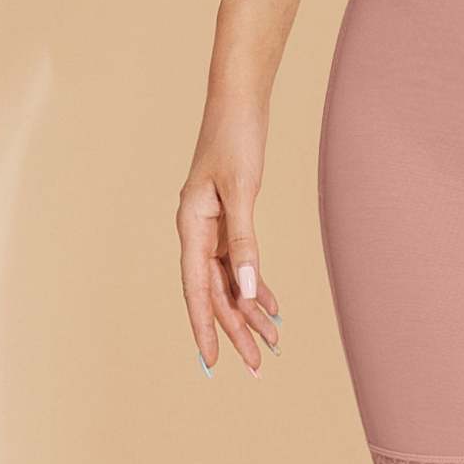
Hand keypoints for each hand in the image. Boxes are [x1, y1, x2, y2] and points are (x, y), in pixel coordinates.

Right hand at [177, 100, 280, 377]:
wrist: (238, 98)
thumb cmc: (235, 137)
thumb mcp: (242, 190)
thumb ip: (243, 241)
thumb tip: (246, 290)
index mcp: (191, 227)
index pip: (197, 290)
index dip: (205, 328)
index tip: (213, 363)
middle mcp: (197, 231)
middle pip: (215, 292)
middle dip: (236, 329)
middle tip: (258, 364)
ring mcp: (211, 225)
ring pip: (228, 279)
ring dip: (249, 310)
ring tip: (272, 341)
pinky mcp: (227, 215)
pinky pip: (238, 261)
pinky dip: (254, 283)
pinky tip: (270, 305)